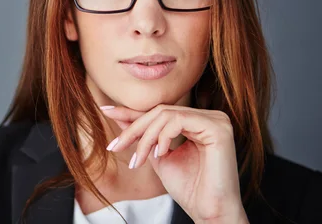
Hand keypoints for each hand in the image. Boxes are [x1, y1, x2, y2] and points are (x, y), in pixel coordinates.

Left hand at [100, 104, 248, 222]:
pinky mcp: (219, 128)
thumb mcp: (158, 155)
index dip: (130, 112)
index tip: (105, 110)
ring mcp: (217, 120)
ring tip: (140, 159)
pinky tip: (160, 153)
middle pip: (160, 111)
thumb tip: (119, 116)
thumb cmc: (189, 188)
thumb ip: (144, 135)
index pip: (159, 112)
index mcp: (197, 122)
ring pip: (165, 115)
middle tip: (115, 146)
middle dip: (133, 129)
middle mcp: (209, 117)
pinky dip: (163, 136)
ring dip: (145, 137)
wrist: (209, 212)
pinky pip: (178, 120)